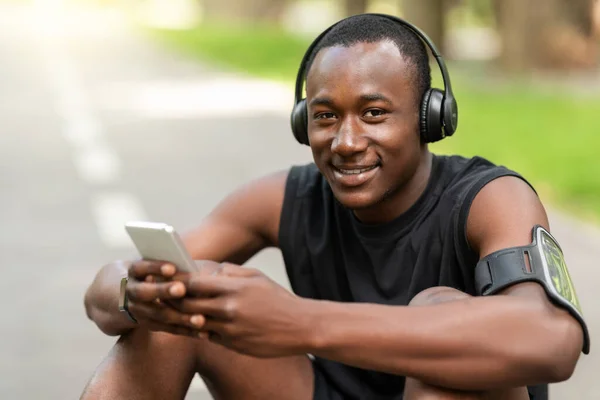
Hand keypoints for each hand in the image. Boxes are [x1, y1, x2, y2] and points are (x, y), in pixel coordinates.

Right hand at [125, 260, 217, 336]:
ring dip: (180, 318)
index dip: (155, 268)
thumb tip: (193, 267)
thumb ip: (165, 266)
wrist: (118, 296)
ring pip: (159, 315)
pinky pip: (168, 329)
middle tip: (181, 289)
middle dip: (163, 291)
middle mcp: (131, 292)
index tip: (171, 268)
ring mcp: (138, 311)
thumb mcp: (149, 266)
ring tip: (200, 319)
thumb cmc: (148, 273)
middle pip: (145, 292)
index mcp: (132, 273)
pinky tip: (205, 333)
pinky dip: (187, 331)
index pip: (141, 267)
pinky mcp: (148, 324)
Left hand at [173, 261, 311, 357]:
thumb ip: (231, 272)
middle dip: (172, 301)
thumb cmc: (278, 299)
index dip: (178, 283)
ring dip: (183, 318)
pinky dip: (200, 331)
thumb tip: (210, 270)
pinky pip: (208, 337)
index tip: (170, 280)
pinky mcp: (233, 344)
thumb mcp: (257, 277)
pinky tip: (196, 325)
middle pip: (187, 305)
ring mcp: (230, 329)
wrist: (300, 326)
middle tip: (163, 297)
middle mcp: (229, 309)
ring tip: (174, 312)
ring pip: (194, 323)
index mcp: (234, 288)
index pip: (194, 284)